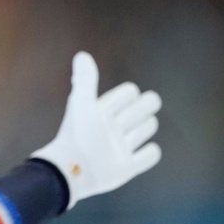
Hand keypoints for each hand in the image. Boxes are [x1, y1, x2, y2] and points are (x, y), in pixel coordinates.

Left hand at [32, 51, 161, 210]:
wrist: (73, 169)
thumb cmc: (77, 134)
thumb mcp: (82, 103)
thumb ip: (85, 80)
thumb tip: (82, 54)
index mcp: (101, 111)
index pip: (128, 93)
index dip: (130, 94)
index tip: (123, 99)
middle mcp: (112, 128)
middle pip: (141, 110)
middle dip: (143, 108)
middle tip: (136, 113)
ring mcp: (120, 147)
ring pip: (145, 130)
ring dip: (145, 128)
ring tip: (129, 135)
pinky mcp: (127, 167)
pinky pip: (148, 156)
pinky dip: (151, 153)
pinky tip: (143, 151)